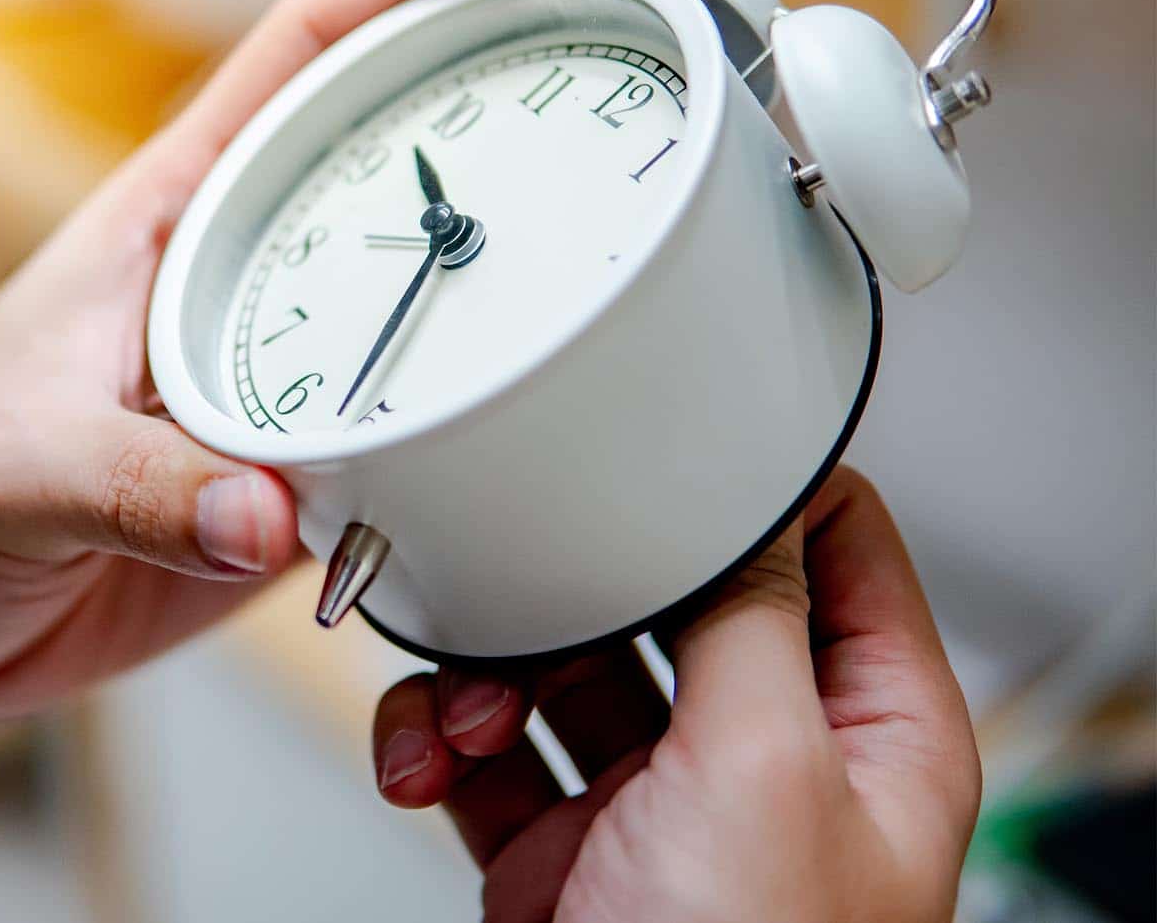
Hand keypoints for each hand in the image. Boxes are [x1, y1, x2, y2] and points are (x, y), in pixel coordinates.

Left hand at [0, 0, 581, 828]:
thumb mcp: (14, 471)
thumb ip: (134, 487)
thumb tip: (269, 511)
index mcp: (176, 218)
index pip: (309, 52)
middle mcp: (241, 278)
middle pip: (401, 155)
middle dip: (517, 106)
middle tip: (638, 97)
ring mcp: (276, 377)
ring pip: (426, 299)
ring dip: (516, 280)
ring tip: (635, 266)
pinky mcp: (293, 477)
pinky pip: (414, 438)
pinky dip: (479, 436)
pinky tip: (544, 442)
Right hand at [370, 467, 980, 922]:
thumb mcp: (768, 766)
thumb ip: (753, 617)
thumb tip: (742, 499)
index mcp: (868, 725)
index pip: (835, 551)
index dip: (750, 487)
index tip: (662, 440)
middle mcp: (763, 754)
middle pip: (664, 599)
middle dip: (574, 588)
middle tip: (519, 570)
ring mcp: (656, 804)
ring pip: (555, 668)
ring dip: (486, 671)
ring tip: (460, 708)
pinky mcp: (560, 852)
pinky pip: (485, 752)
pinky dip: (438, 742)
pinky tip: (424, 760)